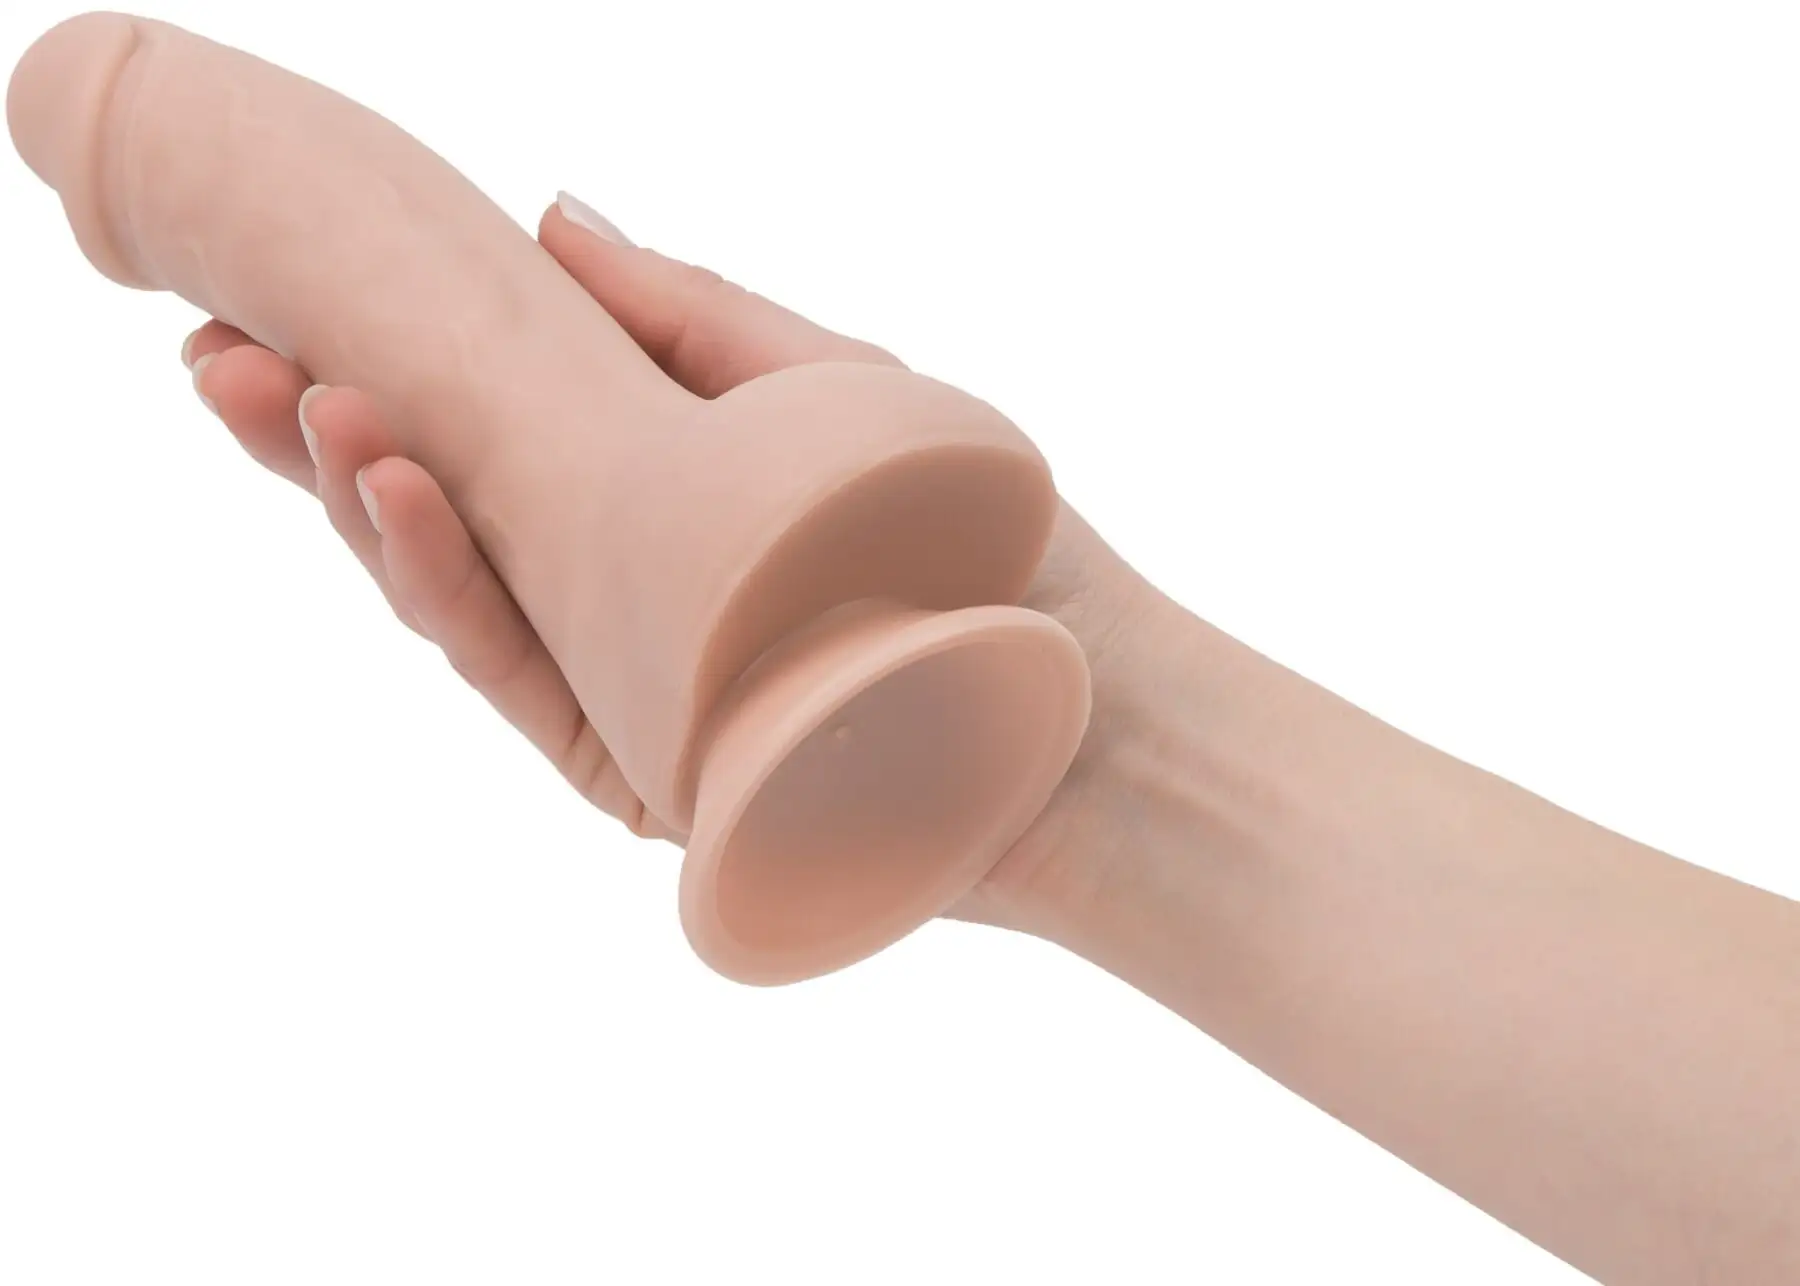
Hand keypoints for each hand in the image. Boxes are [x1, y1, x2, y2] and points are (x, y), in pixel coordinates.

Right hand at [183, 195, 1181, 930]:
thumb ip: (690, 326)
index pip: (491, 434)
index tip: (281, 298)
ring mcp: (624, 689)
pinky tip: (394, 492)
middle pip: (447, 517)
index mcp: (653, 502)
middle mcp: (618, 598)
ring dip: (363, 503)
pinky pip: (521, 679)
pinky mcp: (640, 772)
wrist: (1097, 718)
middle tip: (221, 353)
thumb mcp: (834, 396)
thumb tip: (550, 221)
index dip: (384, 370)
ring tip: (288, 399)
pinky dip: (452, 590)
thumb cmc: (990, 544)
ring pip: (460, 602)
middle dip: (325, 435)